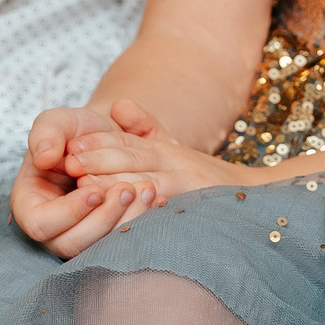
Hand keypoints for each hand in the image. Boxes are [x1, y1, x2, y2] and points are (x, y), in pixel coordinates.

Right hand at [11, 103, 167, 258]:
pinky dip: (142, 221)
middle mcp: (54, 228)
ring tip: (147, 189)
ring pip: (101, 247)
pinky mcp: (107, 235)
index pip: (41, 224)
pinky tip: (157, 199)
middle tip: (127, 188)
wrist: (104, 137)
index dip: (68, 212)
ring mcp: (82, 235)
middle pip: (73, 243)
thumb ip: (45, 134)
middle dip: (103, 219)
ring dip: (126, 220)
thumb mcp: (56, 122)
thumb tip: (43, 157)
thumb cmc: (73, 131)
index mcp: (31, 205)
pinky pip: (123, 240)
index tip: (94, 190)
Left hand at [64, 103, 250, 206]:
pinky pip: (165, 214)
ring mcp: (188, 188)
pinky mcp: (197, 210)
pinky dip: (143, 215)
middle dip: (100, 161)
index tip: (71, 145)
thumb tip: (118, 105)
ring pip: (147, 185)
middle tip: (70, 164)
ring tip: (87, 189)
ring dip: (116, 186)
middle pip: (134, 159)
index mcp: (166, 150)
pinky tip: (122, 219)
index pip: (129, 142)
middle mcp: (177, 165)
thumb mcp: (175, 146)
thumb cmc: (205, 178)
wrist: (254, 198)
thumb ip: (145, 127)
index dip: (99, 142)